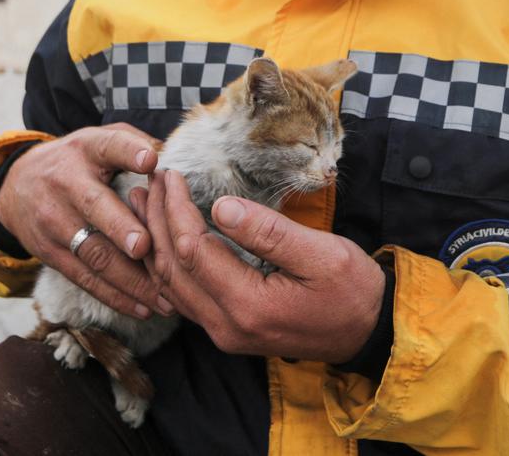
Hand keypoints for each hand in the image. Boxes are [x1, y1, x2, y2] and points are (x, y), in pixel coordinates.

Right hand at [0, 123, 172, 318]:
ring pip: (94, 253)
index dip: (129, 152)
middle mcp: (68, 184)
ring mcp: (56, 222)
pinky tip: (143, 308)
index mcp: (88, 151)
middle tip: (144, 245)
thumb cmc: (78, 164)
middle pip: (96, 207)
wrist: (16, 187)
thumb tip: (172, 156)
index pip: (108, 145)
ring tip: (164, 295)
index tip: (151, 161)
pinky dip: (115, 297)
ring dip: (131, 278)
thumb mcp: (98, 141)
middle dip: (121, 228)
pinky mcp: (51, 254)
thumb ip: (134, 142)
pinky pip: (86, 279)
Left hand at [133, 170, 384, 362]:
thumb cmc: (351, 291)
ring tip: (142, 206)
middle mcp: (226, 326)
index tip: (171, 175)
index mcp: (249, 305)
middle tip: (148, 183)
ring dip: (153, 243)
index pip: (193, 251)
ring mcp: (224, 332)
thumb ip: (270, 232)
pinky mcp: (227, 329)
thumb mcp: (323, 254)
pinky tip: (159, 242)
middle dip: (156, 221)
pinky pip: (182, 297)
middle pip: (172, 269)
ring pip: (170, 286)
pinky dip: (165, 265)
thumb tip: (221, 206)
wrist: (366, 333)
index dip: (176, 210)